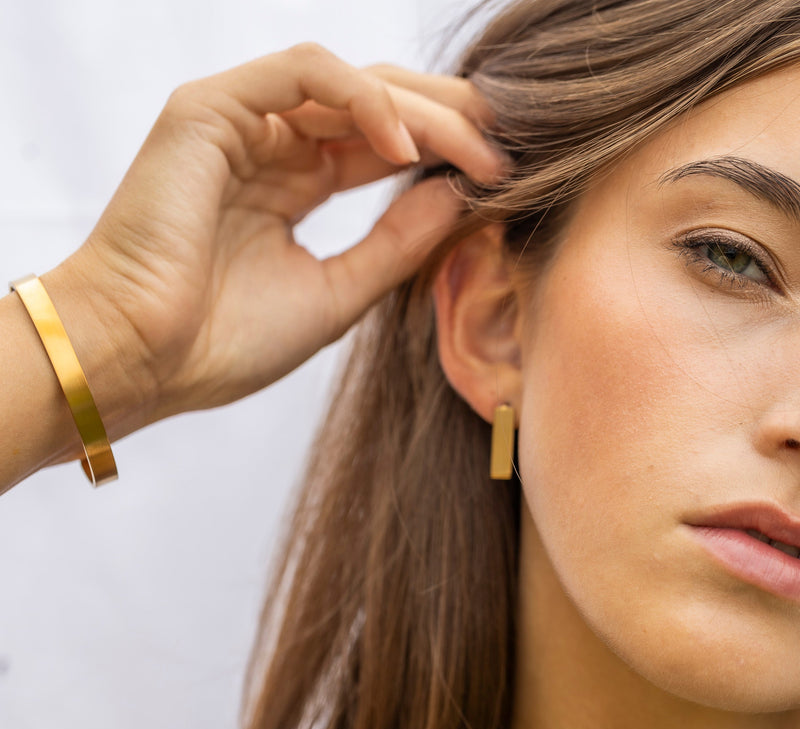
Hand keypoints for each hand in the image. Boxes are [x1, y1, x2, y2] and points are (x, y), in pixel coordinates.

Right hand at [62, 44, 504, 427]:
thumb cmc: (225, 342)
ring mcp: (241, 124)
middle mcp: (272, 149)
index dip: (446, 154)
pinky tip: (404, 147)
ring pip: (352, 85)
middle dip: (447, 120)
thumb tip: (461, 195)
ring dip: (422, 111)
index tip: (503, 176)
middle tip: (507, 147)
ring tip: (476, 148)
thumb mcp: (338, 294)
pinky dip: (362, 100)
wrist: (142, 362)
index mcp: (293, 188)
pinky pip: (304, 72)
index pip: (382, 149)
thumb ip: (398, 244)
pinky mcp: (212, 109)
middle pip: (376, 107)